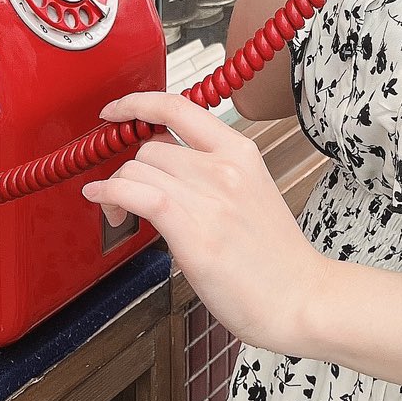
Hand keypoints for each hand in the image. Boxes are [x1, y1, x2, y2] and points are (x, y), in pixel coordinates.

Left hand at [83, 93, 326, 355]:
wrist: (300, 298)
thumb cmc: (274, 257)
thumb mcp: (249, 193)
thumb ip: (209, 172)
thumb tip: (162, 165)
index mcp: (241, 152)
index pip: (179, 106)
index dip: (137, 102)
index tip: (115, 110)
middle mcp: (224, 168)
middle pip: (151, 145)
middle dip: (128, 165)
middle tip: (123, 189)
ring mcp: (209, 199)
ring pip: (138, 168)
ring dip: (116, 184)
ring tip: (117, 208)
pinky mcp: (193, 234)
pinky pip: (137, 194)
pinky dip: (109, 192)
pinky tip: (102, 199)